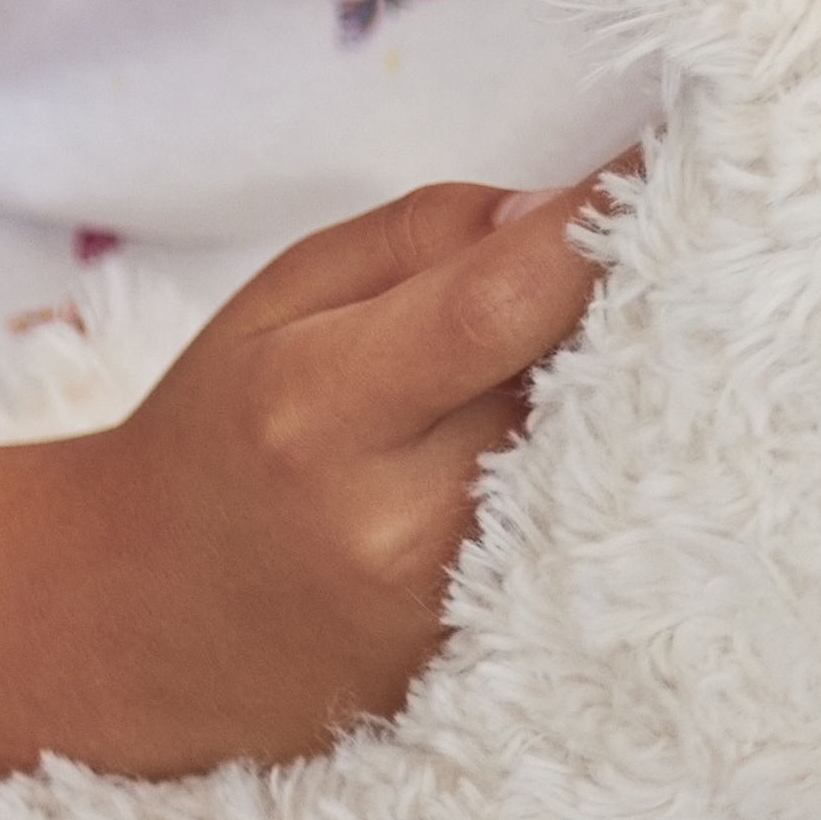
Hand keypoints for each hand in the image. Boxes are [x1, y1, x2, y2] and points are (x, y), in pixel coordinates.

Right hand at [58, 169, 613, 771]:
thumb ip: (426, 239)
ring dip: (631, 391)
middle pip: (578, 383)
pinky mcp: (481, 656)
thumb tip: (566, 209)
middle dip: (636, 305)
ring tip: (635, 334)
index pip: (505, 302)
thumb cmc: (221, 432)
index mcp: (321, 408)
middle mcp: (396, 521)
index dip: (604, 223)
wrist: (140, 623)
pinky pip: (584, 537)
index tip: (672, 162)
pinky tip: (601, 430)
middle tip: (680, 242)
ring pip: (602, 464)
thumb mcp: (283, 298)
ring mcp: (447, 607)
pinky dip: (606, 471)